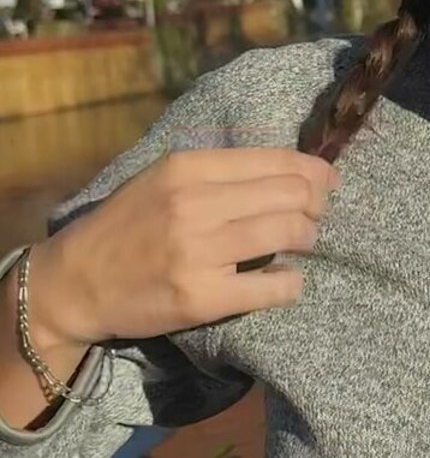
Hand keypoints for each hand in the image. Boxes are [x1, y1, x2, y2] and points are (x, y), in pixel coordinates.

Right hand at [30, 149, 336, 348]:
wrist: (74, 281)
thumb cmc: (127, 224)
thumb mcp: (165, 178)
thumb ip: (220, 172)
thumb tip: (291, 169)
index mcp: (189, 167)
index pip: (275, 160)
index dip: (314, 171)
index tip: (328, 181)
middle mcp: (194, 203)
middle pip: (290, 194)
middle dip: (316, 204)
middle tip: (317, 215)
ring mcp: (197, 251)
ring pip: (287, 232)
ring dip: (308, 237)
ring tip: (304, 242)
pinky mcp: (200, 296)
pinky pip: (270, 287)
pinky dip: (289, 284)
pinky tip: (286, 280)